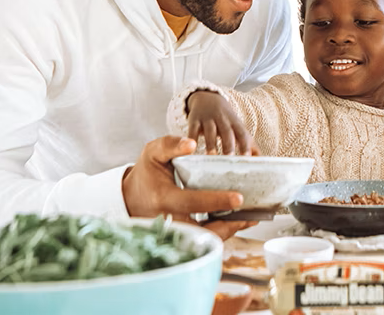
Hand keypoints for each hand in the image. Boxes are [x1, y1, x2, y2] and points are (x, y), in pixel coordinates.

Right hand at [123, 136, 251, 239]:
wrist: (131, 197)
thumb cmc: (147, 173)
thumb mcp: (153, 153)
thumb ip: (170, 145)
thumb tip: (191, 144)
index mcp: (163, 198)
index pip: (192, 202)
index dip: (216, 201)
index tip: (238, 198)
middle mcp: (169, 219)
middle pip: (202, 230)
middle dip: (229, 225)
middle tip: (251, 216)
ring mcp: (174, 231)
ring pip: (205, 239)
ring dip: (229, 231)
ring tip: (250, 219)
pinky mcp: (180, 236)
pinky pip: (203, 239)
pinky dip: (221, 232)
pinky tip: (237, 222)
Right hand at [186, 90, 257, 155]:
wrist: (208, 98)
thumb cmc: (226, 119)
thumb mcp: (238, 128)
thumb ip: (249, 144)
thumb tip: (262, 160)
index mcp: (235, 123)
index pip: (242, 134)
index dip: (245, 144)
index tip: (246, 157)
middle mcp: (223, 120)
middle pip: (227, 132)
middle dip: (229, 144)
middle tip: (229, 158)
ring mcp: (208, 119)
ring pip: (210, 131)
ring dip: (211, 144)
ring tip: (211, 156)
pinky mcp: (194, 120)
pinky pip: (193, 129)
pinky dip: (192, 139)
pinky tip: (191, 150)